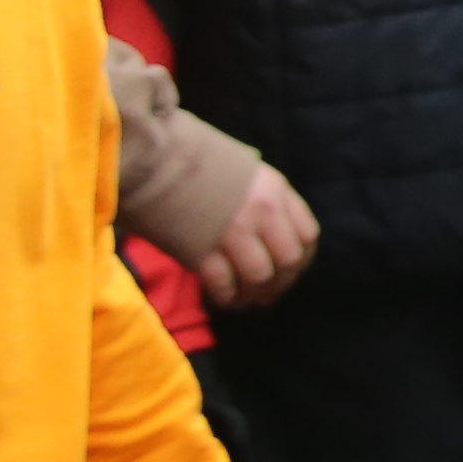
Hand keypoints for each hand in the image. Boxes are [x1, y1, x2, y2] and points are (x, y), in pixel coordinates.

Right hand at [195, 162, 319, 311]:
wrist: (155, 162)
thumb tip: (278, 241)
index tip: (290, 272)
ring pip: (258, 276)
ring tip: (244, 299)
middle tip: (266, 294)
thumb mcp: (249, 175)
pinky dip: (226, 296)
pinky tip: (223, 298)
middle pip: (287, 260)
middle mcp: (260, 211)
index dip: (302, 260)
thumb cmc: (200, 167)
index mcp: (275, 190)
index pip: (307, 235)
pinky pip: (223, 284)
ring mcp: (231, 231)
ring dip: (252, 293)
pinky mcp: (200, 250)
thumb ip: (269, 203)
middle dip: (280, 282)